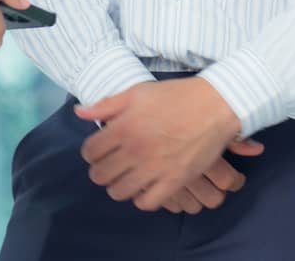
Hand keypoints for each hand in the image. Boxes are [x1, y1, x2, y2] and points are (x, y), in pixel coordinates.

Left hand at [73, 78, 260, 210]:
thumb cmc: (175, 96)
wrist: (215, 105)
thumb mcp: (138, 92)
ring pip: (119, 192)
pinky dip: (141, 198)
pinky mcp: (174, 181)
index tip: (101, 150)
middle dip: (101, 170)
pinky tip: (145, 186)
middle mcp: (135, 150)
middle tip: (112, 165)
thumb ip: (106, 105)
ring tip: (127, 176)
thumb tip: (79, 113)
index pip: (90, 152)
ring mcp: (154, 168)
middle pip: (100, 176)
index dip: (91, 152)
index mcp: (124, 127)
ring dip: (118, 186)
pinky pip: (146, 203)